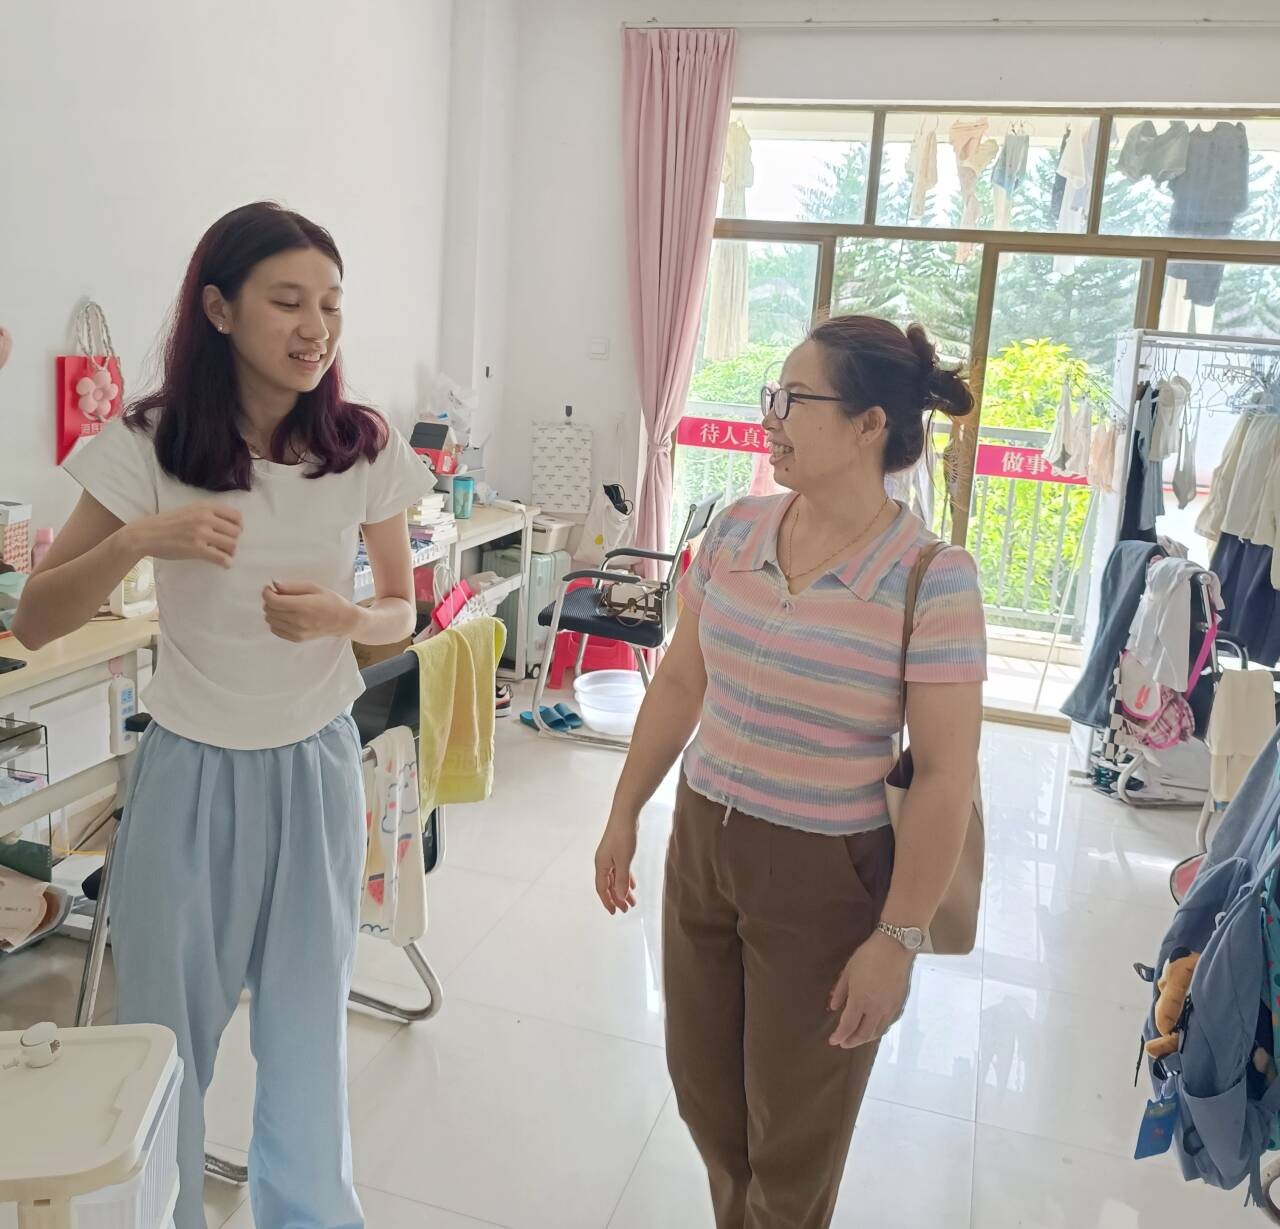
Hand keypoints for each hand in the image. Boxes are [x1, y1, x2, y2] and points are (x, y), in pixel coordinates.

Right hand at [129, 504, 241, 567]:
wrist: (146, 534)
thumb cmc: (167, 523)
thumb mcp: (190, 510)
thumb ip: (208, 514)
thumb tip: (230, 525)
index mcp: (205, 507)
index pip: (236, 516)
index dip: (238, 527)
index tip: (232, 533)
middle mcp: (205, 518)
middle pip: (236, 532)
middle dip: (233, 541)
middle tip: (225, 546)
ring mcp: (201, 533)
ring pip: (232, 545)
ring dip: (230, 552)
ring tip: (223, 554)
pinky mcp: (196, 549)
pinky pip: (222, 558)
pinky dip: (226, 562)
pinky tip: (224, 564)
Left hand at [262, 581, 357, 642]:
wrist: (343, 621)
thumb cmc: (331, 601)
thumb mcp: (314, 587)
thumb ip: (292, 586)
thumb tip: (275, 584)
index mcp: (303, 606)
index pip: (273, 601)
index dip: (267, 592)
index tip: (269, 588)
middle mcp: (298, 621)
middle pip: (270, 610)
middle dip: (270, 600)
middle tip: (278, 595)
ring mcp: (297, 632)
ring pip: (270, 620)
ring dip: (272, 611)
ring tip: (282, 606)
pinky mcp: (297, 638)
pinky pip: (275, 630)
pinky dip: (275, 622)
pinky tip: (284, 616)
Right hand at [594, 818, 637, 913]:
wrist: (625, 815)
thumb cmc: (622, 836)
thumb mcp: (623, 861)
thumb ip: (622, 880)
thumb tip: (620, 897)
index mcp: (601, 865)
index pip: (602, 889)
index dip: (607, 901)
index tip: (614, 912)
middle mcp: (603, 863)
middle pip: (609, 885)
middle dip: (617, 898)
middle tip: (627, 909)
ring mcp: (610, 857)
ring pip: (616, 879)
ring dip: (623, 890)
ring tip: (632, 901)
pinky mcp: (618, 852)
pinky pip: (620, 870)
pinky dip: (625, 879)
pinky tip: (632, 886)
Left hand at [828, 931, 913, 1048]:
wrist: (894, 948)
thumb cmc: (868, 956)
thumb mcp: (848, 971)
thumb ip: (840, 991)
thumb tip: (832, 1007)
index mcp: (860, 1000)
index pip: (848, 1025)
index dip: (839, 1035)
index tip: (832, 1041)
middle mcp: (875, 1009)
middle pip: (863, 1034)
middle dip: (851, 1041)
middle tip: (843, 1043)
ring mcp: (889, 1008)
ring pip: (877, 1032)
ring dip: (865, 1038)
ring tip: (856, 1038)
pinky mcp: (898, 1005)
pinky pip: (887, 1024)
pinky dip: (878, 1030)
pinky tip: (873, 1028)